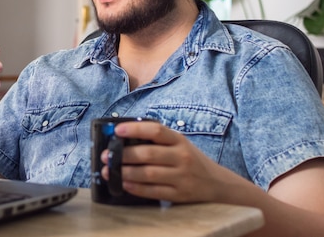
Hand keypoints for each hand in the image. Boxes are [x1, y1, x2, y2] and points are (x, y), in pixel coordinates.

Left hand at [100, 121, 230, 203]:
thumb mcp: (178, 144)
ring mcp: (181, 177)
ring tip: (110, 171)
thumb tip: (122, 137)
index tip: (117, 130)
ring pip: (148, 174)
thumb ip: (157, 140)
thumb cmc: (189, 159)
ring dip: (125, 173)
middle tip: (107, 156)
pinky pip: (153, 191)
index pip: (156, 130)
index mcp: (179, 140)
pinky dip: (136, 188)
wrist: (216, 182)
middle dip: (123, 155)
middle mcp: (181, 157)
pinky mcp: (179, 195)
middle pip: (148, 154)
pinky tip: (124, 184)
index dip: (135, 129)